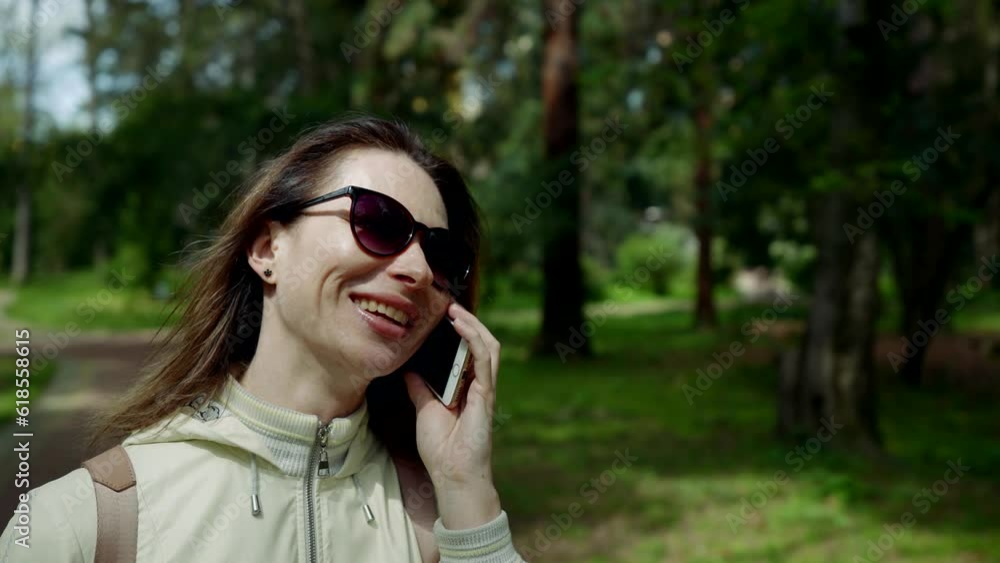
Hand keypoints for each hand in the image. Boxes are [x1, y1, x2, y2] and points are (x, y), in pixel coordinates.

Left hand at [403, 301, 501, 528]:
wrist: (451, 473)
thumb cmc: (441, 447)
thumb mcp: (424, 409)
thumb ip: (420, 388)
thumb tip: (408, 369)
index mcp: (467, 387)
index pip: (468, 350)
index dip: (460, 330)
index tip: (441, 313)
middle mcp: (479, 384)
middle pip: (481, 342)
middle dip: (467, 321)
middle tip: (447, 304)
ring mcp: (484, 388)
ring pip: (488, 345)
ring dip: (472, 324)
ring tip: (454, 309)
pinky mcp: (485, 394)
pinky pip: (484, 359)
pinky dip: (473, 339)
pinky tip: (460, 325)